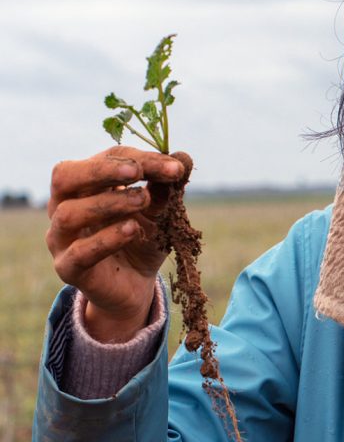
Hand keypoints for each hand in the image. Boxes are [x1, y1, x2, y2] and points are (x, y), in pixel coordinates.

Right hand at [45, 146, 184, 341]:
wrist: (136, 285)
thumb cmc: (142, 240)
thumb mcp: (161, 212)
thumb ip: (167, 186)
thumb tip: (184, 156)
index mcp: (86, 186)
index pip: (106, 160)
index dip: (141, 160)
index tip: (175, 167)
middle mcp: (65, 207)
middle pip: (65, 176)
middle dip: (103, 170)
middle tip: (137, 171)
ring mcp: (61, 239)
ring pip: (69, 213)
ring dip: (109, 203)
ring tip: (143, 200)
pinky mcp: (68, 268)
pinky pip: (79, 252)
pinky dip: (107, 239)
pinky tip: (133, 230)